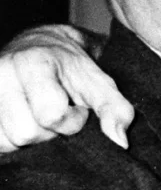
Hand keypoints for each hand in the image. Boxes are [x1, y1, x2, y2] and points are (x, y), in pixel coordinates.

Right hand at [0, 25, 132, 151]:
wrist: (39, 46)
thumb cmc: (72, 68)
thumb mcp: (100, 83)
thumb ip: (116, 109)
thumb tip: (120, 143)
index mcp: (31, 63)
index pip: (50, 114)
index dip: (71, 120)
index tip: (77, 108)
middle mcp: (0, 74)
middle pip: (25, 133)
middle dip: (48, 132)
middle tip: (56, 114)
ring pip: (7, 141)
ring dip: (30, 138)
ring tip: (39, 116)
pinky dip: (11, 140)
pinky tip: (24, 121)